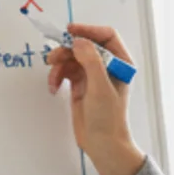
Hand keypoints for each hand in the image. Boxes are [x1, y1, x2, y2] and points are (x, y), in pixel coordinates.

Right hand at [45, 22, 144, 174]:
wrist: (102, 144)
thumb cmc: (108, 118)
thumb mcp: (100, 87)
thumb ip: (91, 61)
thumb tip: (79, 41)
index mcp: (120, 63)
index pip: (106, 36)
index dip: (88, 30)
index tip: (70, 31)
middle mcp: (107, 67)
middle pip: (84, 45)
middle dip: (67, 50)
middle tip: (53, 58)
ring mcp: (93, 75)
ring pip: (72, 58)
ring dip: (59, 64)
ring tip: (53, 78)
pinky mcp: (80, 85)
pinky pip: (65, 71)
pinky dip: (57, 76)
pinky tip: (54, 87)